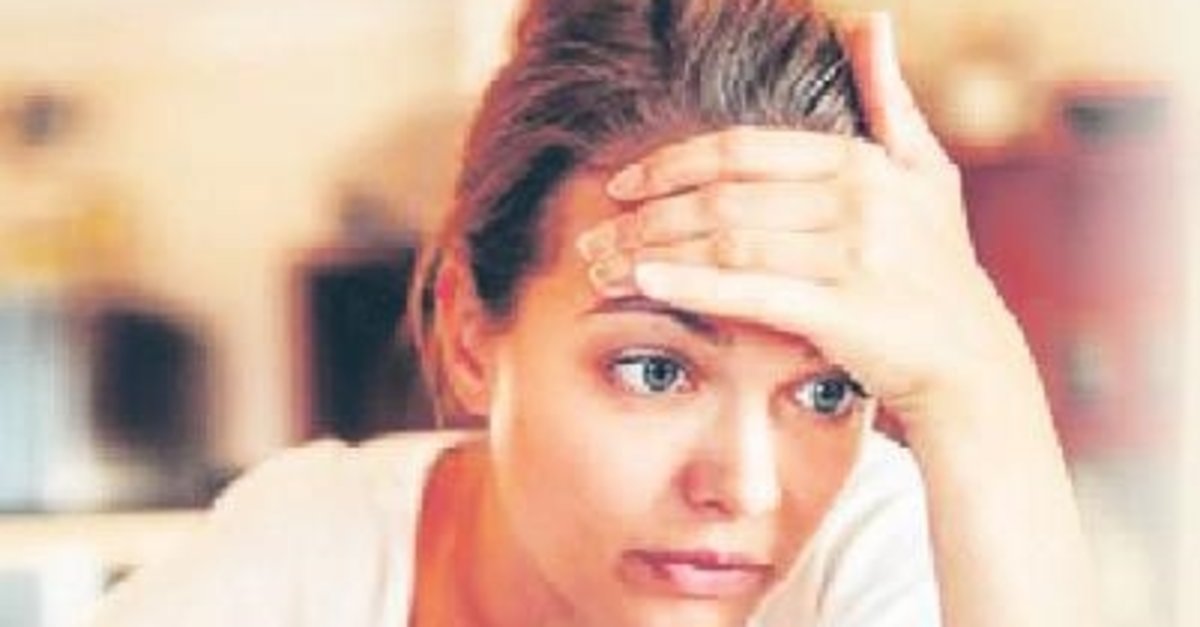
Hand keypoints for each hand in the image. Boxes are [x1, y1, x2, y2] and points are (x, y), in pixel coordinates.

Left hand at [575, 15, 1042, 442]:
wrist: (970, 362)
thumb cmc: (938, 265)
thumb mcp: (926, 171)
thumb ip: (888, 99)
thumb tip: (872, 19)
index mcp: (861, 162)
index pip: (742, 150)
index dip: (672, 164)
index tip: (620, 183)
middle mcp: (859, 199)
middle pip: (722, 196)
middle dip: (644, 215)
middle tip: (591, 236)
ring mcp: (854, 253)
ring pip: (726, 239)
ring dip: (650, 251)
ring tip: (598, 267)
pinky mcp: (845, 311)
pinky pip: (750, 289)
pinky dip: (691, 283)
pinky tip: (643, 283)